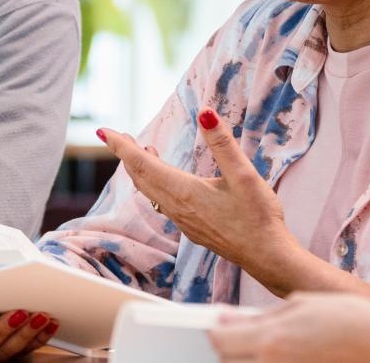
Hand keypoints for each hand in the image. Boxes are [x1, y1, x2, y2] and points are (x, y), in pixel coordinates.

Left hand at [98, 107, 299, 277]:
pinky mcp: (192, 228)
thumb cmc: (258, 217)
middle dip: (127, 155)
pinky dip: (154, 184)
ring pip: (150, 191)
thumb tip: (205, 113)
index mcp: (183, 191)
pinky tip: (166, 180)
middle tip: (118, 136)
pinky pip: (162, 202)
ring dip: (141, 170)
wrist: (266, 256)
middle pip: (141, 177)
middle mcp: (176, 207)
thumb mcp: (243, 175)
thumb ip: (222, 143)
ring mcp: (182, 220)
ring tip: (140, 151)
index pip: (142, 164)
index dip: (121, 146)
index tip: (103, 131)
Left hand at [208, 293, 369, 362]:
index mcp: (271, 341)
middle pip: (228, 360)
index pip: (220, 339)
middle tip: (245, 333)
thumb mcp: (304, 304)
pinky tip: (286, 354)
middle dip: (231, 346)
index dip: (216, 329)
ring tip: (274, 344)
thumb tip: (230, 319)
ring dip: (249, 357)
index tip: (219, 324)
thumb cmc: (353, 322)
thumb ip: (264, 315)